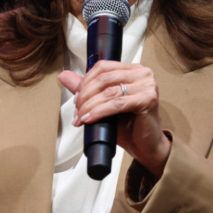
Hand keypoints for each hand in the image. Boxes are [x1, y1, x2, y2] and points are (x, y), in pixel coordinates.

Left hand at [58, 61, 170, 177]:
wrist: (146, 145)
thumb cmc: (128, 125)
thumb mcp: (103, 103)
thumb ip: (87, 88)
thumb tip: (64, 76)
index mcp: (133, 69)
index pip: (103, 67)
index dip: (85, 81)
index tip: (76, 98)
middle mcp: (142, 73)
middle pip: (104, 78)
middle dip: (85, 95)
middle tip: (76, 111)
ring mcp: (148, 85)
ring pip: (109, 91)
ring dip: (90, 105)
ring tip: (80, 117)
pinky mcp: (148, 99)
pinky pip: (117, 103)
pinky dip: (100, 111)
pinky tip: (90, 119)